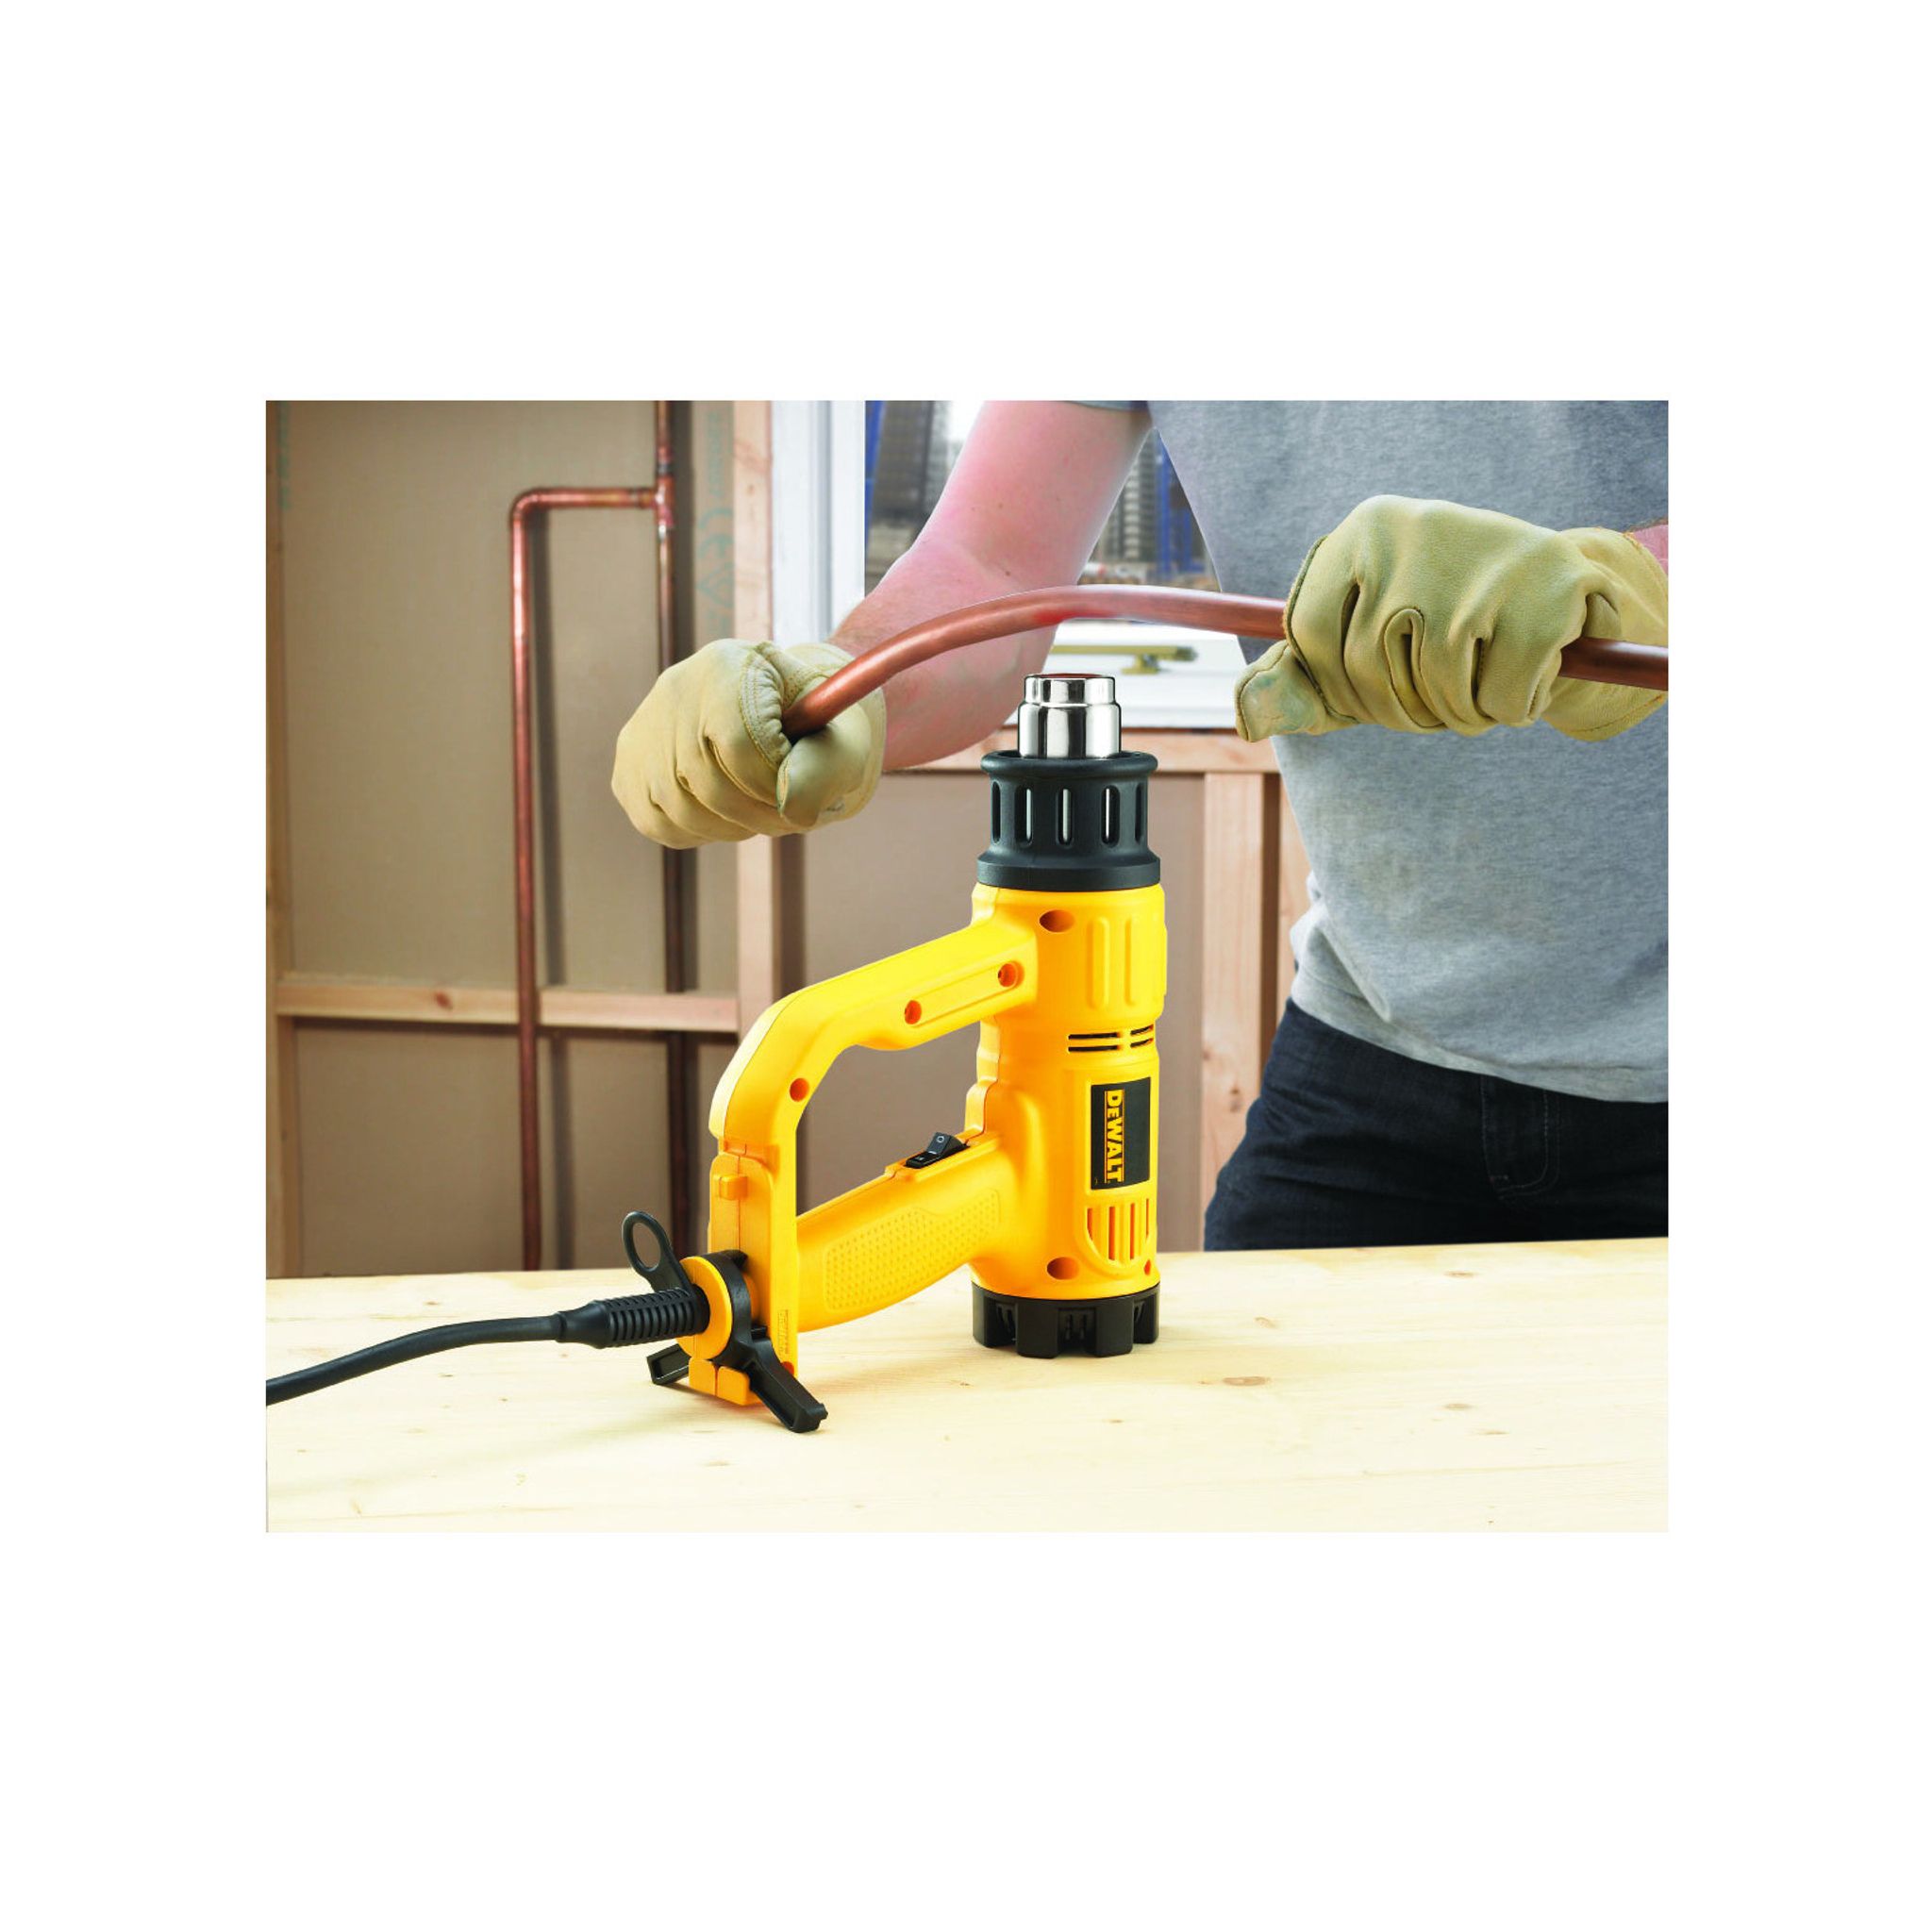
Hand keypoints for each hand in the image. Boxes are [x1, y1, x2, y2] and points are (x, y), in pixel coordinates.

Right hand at [611, 639, 886, 846]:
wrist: (780, 712)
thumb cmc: (816, 728)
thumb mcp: (840, 736)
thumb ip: (825, 767)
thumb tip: (790, 804)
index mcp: (730, 666)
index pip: (737, 743)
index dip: (773, 787)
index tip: (802, 800)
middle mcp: (675, 689)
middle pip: (705, 779)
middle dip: (759, 816)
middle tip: (790, 818)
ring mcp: (645, 726)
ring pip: (678, 807)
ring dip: (731, 828)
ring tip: (762, 813)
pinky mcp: (629, 763)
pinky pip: (656, 820)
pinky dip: (698, 832)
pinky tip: (728, 815)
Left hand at [1234, 496, 1667, 742]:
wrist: (1566, 587)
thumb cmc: (1448, 615)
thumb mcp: (1367, 632)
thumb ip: (1306, 677)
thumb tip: (1248, 716)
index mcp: (1362, 530)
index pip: (1306, 635)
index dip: (1338, 686)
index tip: (1375, 693)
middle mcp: (1414, 533)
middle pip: (1366, 670)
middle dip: (1403, 710)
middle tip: (1440, 697)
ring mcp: (1482, 562)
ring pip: (1437, 692)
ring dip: (1462, 714)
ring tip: (1483, 682)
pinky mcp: (1548, 597)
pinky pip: (1500, 700)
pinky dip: (1512, 709)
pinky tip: (1527, 674)